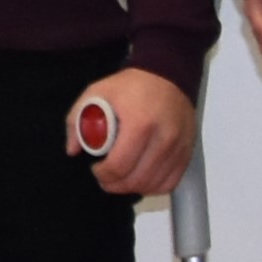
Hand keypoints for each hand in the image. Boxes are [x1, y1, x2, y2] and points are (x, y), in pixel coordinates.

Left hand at [74, 67, 192, 195]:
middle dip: (115, 185)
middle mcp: (163, 138)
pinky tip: (141, 179)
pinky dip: (154, 187)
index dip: (103, 174)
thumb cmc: (130, 86)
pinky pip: (170, 182)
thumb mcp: (97, 93)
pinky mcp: (188, 151)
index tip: (96, 168)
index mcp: (139, 123)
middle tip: (105, 178)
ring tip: (121, 179)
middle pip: (136, 179)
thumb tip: (73, 150)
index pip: (119, 165)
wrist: (168, 74)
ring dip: (133, 188)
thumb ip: (78, 119)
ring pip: (153, 184)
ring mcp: (178, 146)